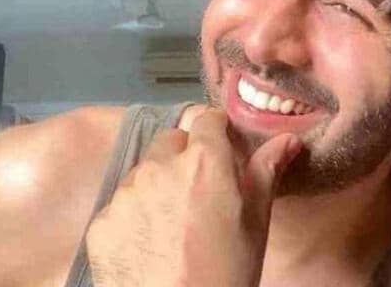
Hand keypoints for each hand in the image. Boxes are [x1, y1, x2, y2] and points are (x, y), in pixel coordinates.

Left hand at [85, 109, 301, 286]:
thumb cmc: (228, 272)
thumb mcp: (255, 223)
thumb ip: (266, 172)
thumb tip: (288, 139)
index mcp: (203, 161)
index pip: (205, 119)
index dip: (215, 134)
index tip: (220, 152)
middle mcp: (158, 167)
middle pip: (170, 142)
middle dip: (183, 157)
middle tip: (197, 194)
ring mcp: (124, 194)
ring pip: (142, 172)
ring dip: (156, 186)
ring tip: (172, 225)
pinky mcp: (101, 222)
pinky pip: (119, 206)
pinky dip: (133, 217)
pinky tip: (149, 245)